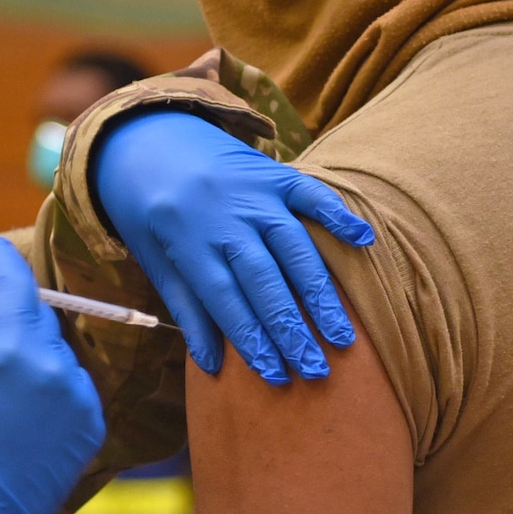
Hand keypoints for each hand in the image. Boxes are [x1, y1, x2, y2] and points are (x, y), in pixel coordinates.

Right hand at [0, 237, 106, 513]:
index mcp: (13, 348)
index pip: (17, 282)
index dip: (3, 260)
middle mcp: (56, 367)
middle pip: (36, 315)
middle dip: (8, 306)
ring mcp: (79, 398)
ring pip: (55, 348)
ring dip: (28, 343)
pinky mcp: (91, 427)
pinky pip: (71, 384)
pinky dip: (48, 378)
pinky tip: (17, 397)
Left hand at [92, 110, 374, 382]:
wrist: (148, 138)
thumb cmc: (150, 211)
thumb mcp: (155, 259)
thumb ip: (187, 307)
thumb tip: (212, 365)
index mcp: (184, 236)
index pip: (224, 298)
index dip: (251, 339)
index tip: (275, 375)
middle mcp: (222, 212)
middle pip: (263, 279)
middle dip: (290, 329)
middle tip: (315, 370)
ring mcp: (252, 189)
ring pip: (293, 245)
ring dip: (320, 293)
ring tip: (342, 336)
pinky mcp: (274, 171)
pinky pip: (311, 192)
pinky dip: (338, 215)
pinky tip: (363, 241)